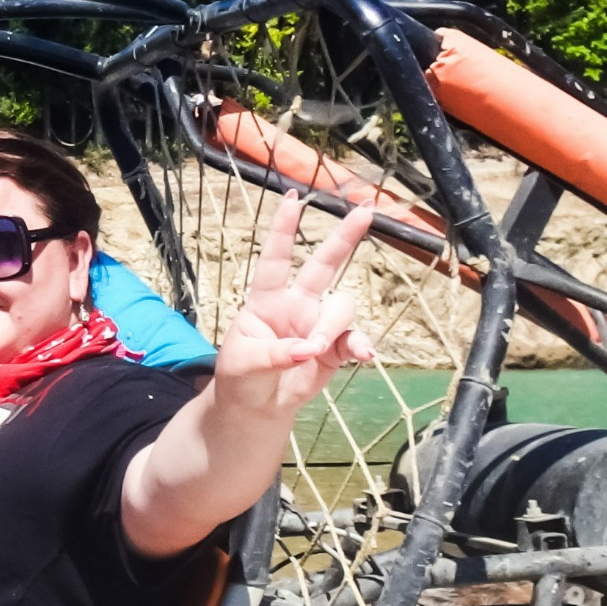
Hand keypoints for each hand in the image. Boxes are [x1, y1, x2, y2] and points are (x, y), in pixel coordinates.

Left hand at [214, 195, 374, 416]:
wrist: (254, 407)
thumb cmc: (240, 376)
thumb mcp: (243, 363)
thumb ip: (274, 353)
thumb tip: (308, 350)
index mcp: (266, 299)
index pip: (274, 258)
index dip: (282, 229)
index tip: (292, 198)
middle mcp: (297, 304)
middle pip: (324, 264)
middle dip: (344, 237)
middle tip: (366, 210)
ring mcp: (318, 323)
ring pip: (341, 307)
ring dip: (331, 327)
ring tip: (312, 351)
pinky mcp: (335, 348)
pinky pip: (354, 339)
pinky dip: (361, 346)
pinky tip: (365, 355)